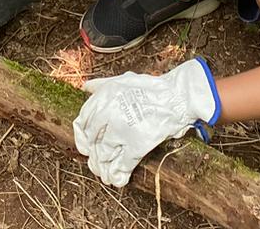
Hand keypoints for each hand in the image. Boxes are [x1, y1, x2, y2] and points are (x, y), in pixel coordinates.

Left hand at [73, 59, 219, 187]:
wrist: (177, 96)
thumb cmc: (152, 88)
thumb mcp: (121, 80)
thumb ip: (102, 85)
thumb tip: (85, 87)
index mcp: (103, 98)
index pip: (82, 123)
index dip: (83, 138)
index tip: (87, 146)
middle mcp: (108, 114)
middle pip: (91, 141)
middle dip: (93, 155)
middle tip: (97, 163)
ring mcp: (121, 130)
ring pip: (103, 155)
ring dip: (103, 168)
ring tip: (105, 175)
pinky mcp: (137, 144)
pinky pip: (122, 165)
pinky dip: (118, 175)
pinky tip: (118, 179)